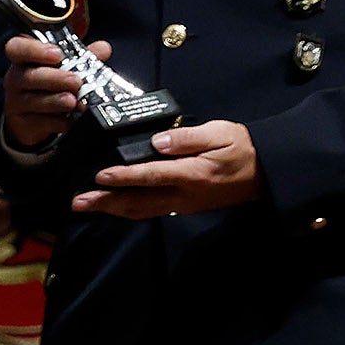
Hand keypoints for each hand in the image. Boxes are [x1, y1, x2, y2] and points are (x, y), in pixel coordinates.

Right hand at [0, 35, 89, 153]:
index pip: (18, 48)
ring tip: (73, 101)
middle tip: (76, 81)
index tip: (57, 54)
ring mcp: (17, 102)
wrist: (34, 115)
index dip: (35, 50)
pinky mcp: (24, 123)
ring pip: (33, 101)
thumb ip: (84, 55)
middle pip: (29, 76)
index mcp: (24, 59)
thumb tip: (103, 48)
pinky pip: (39, 123)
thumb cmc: (49, 83)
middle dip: (54, 78)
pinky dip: (57, 122)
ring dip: (56, 101)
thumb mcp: (66, 65)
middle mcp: (16, 79)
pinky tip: (70, 120)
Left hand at [74, 119, 260, 217]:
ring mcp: (184, 204)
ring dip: (112, 210)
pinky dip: (129, 210)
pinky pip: (151, 211)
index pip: (151, 175)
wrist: (266, 173)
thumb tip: (158, 141)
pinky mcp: (184, 207)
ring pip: (142, 210)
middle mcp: (184, 194)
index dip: (124, 176)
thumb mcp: (220, 133)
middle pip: (138, 201)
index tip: (99, 176)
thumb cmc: (243, 147)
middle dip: (106, 202)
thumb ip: (187, 138)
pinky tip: (113, 207)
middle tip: (78, 202)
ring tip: (87, 206)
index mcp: (192, 173)